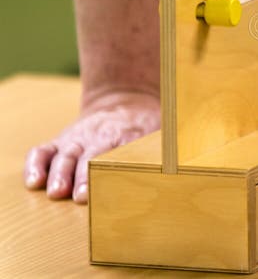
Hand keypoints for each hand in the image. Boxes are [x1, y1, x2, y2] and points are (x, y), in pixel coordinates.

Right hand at [24, 92, 159, 202]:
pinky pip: (44, 151)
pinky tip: (35, 182)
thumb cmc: (149, 125)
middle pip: (88, 156)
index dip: (112, 169)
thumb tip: (185, 162)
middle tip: (80, 196)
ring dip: (60, 174)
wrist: (128, 99)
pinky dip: (36, 165)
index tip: (108, 185)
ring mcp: (78, 137)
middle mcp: (100, 135)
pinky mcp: (62, 141)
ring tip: (56, 192)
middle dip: (83, 176)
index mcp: (128, 133)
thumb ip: (171, 147)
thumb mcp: (164, 130)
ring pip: (65, 154)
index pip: (118, 151)